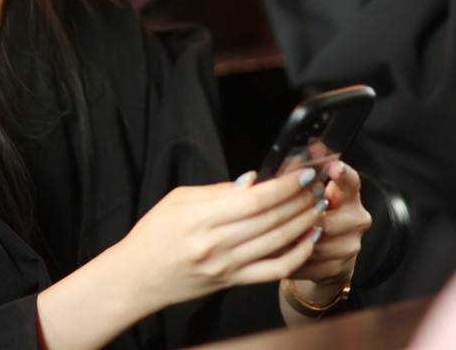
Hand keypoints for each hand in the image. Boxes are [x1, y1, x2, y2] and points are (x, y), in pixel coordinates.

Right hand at [109, 169, 322, 315]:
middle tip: (316, 186)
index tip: (302, 174)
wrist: (138, 276)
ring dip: (303, 223)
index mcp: (200, 218)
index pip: (253, 200)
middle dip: (299, 201)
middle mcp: (216, 244)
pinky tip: (309, 239)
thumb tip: (254, 180)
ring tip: (317, 206)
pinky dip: (297, 254)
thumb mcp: (177, 199)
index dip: (283, 186)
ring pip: (277, 243)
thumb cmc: (154, 234)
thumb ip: (218, 190)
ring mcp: (226, 266)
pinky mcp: (232, 282)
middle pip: (270, 220)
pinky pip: (273, 270)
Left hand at [286, 161, 371, 306]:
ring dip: (293, 242)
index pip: (351, 182)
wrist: (327, 257)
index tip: (334, 167)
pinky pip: (311, 263)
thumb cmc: (313, 216)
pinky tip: (281, 253)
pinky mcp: (341, 267)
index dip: (343, 174)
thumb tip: (289, 158)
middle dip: (301, 221)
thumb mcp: (308, 193)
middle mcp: (356, 218)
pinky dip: (292, 259)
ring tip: (275, 237)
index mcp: (349, 196)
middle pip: (327, 219)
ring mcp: (351, 244)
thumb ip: (299, 175)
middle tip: (281, 218)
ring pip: (316, 244)